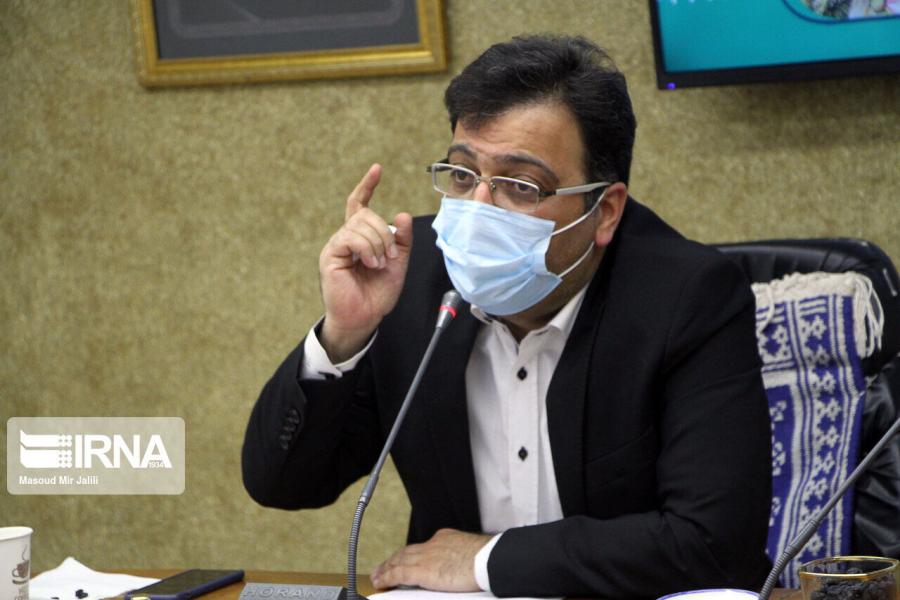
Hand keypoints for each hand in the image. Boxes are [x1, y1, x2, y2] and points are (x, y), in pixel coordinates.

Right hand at [318, 163, 412, 361]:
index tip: (377, 169)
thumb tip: (402, 215)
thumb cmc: (378, 293)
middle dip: (384, 233)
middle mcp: (346, 238)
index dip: (367, 186)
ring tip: (380, 264)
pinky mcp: (330, 255)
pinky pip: (350, 238)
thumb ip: (402, 240)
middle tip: (391, 256)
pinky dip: (366, 249)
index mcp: (360, 237)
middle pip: (365, 214)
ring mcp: (336, 245)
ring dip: (378, 243)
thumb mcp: (398, 264)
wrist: (365, 317)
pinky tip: (370, 264)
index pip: (359, 204)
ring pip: (360, 225)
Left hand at [370, 528, 490, 591]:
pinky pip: (398, 574)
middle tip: (383, 567)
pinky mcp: (422, 571)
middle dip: (394, 560)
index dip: (411, 554)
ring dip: (386, 568)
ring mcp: (426, 557)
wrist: (488, 559)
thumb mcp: (472, 553)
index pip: (422, 547)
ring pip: (399, 561)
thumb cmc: (487, 559)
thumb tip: (463, 568)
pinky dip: (387, 577)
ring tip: (377, 575)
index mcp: (445, 539)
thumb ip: (461, 558)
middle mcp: (432, 545)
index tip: (405, 559)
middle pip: (407, 552)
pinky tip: (380, 581)